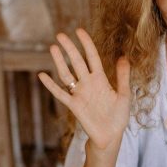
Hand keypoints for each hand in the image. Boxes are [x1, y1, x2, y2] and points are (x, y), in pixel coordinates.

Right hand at [38, 28, 130, 151]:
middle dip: (69, 48)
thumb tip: (123, 57)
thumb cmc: (118, 116)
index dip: (86, 44)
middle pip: (77, 62)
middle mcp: (88, 83)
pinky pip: (60, 94)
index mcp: (101, 79)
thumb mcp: (124, 95)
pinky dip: (51, 85)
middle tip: (60, 35)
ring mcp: (80, 94)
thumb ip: (122, 77)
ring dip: (60, 62)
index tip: (79, 31)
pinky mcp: (74, 106)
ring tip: (52, 48)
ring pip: (67, 74)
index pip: (92, 57)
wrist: (110, 136)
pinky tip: (42, 75)